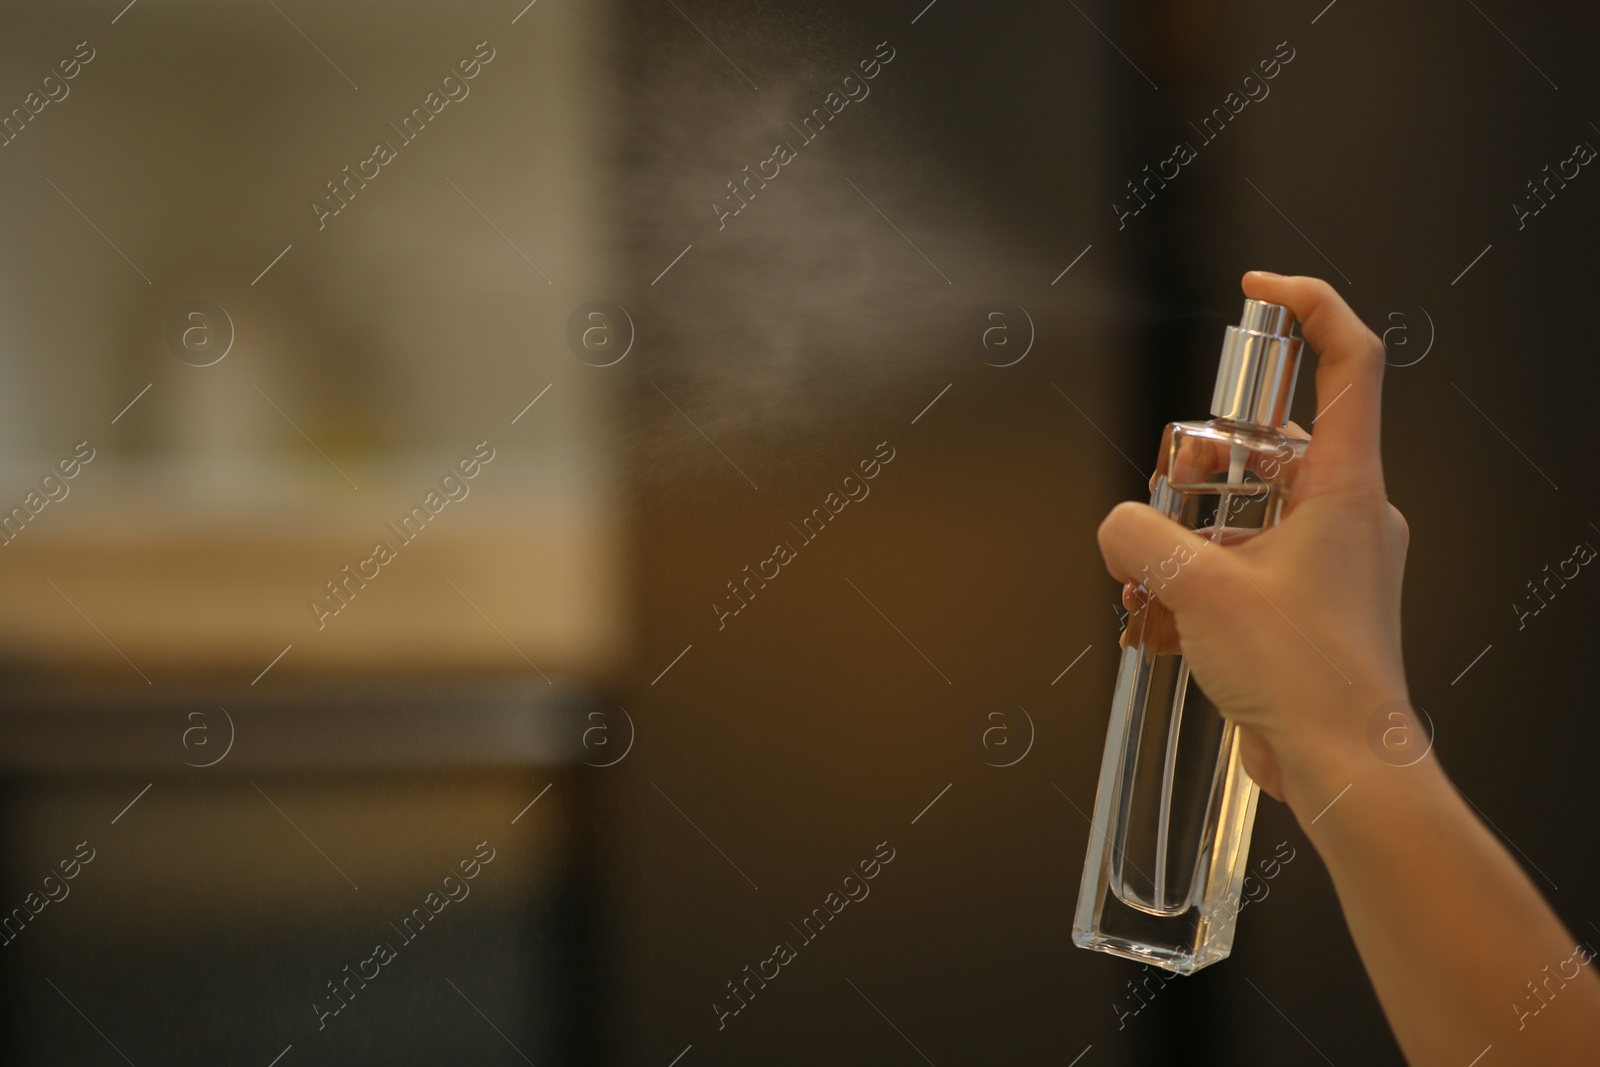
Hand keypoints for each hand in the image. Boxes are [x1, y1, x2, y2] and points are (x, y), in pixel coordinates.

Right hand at [1096, 273, 1411, 813]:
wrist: (1344, 766)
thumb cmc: (1308, 676)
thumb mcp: (1200, 589)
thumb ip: (1141, 539)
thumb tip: (1119, 528)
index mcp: (1346, 486)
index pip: (1351, 360)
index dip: (1309, 306)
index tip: (1259, 290)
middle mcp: (1349, 515)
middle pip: (1272, 446)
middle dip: (1203, 471)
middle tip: (1166, 501)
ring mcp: (1332, 564)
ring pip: (1249, 517)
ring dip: (1190, 545)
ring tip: (1150, 589)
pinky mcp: (1310, 608)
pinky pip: (1246, 571)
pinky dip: (1199, 589)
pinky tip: (1158, 627)